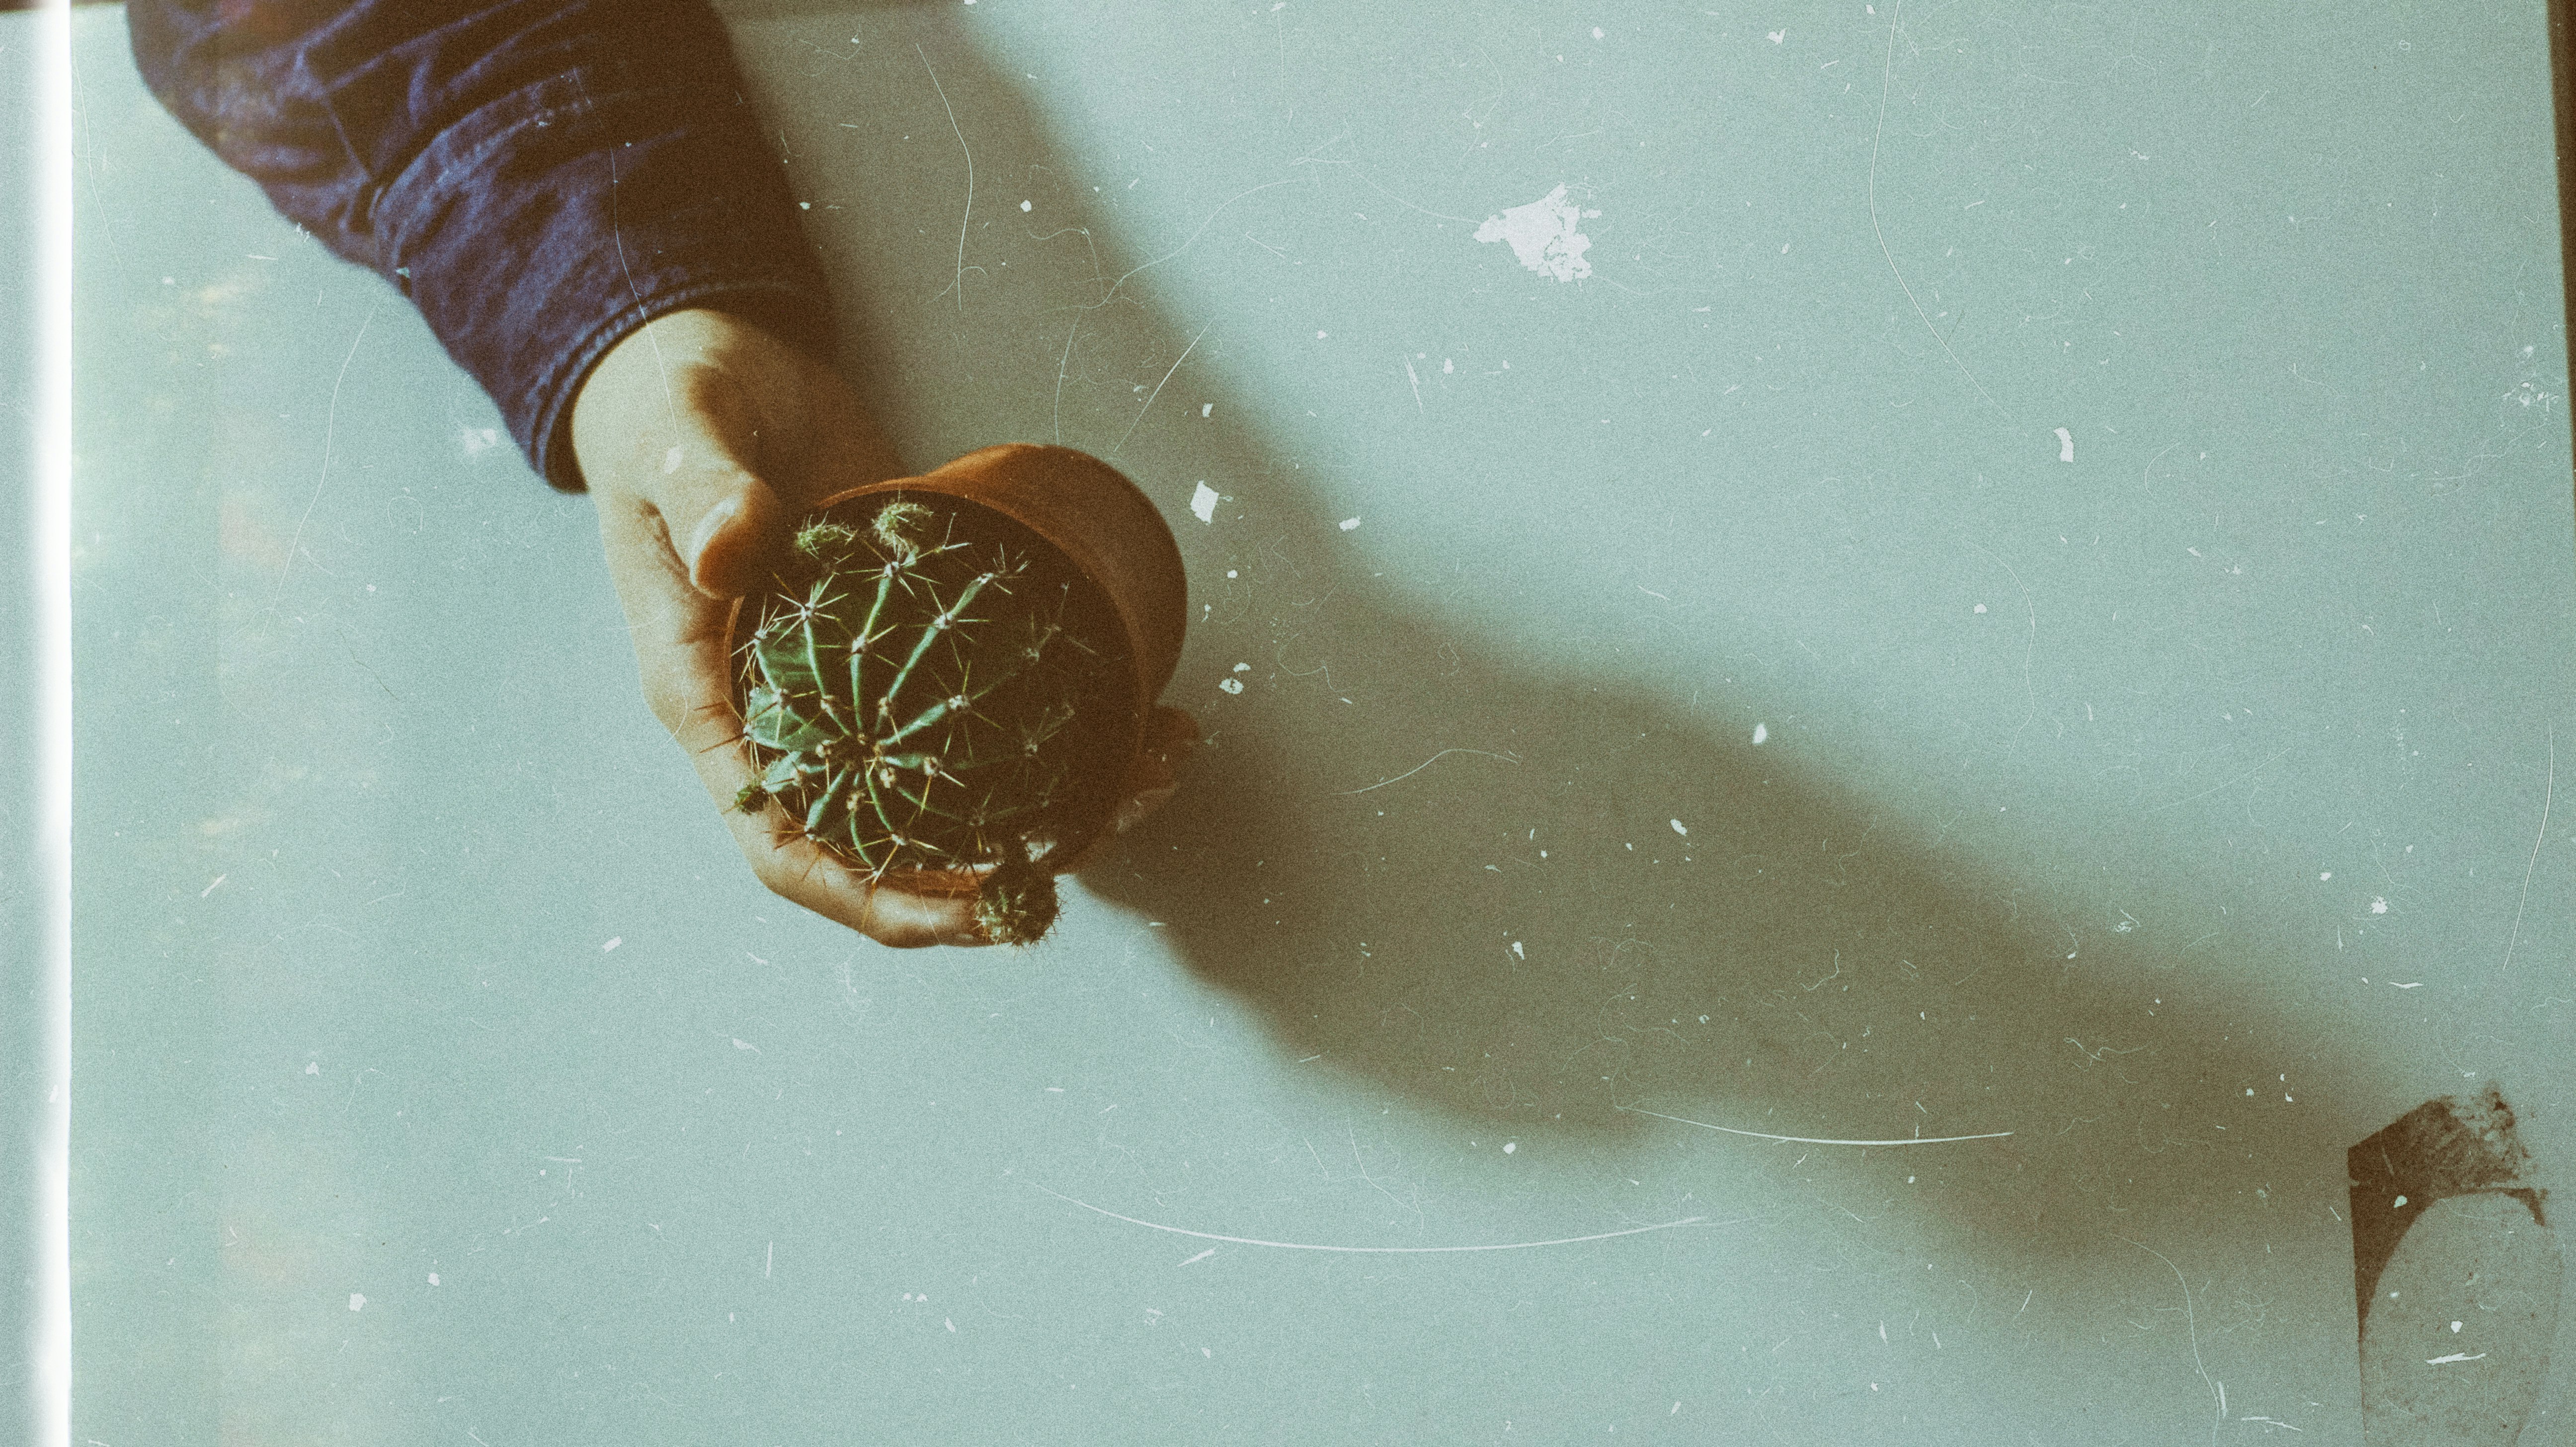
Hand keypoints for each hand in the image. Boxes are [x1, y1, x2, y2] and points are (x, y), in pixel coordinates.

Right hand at [569, 308, 1192, 945]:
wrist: (711, 363)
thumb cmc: (671, 406)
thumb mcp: (677, 435)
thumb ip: (702, 493)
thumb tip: (732, 550)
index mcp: (711, 699)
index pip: (788, 847)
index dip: (877, 897)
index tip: (969, 912)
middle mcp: (787, 716)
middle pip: (891, 842)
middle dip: (993, 869)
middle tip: (1093, 841)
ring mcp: (856, 684)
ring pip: (957, 786)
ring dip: (1056, 800)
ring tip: (1149, 776)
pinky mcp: (911, 640)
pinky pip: (987, 708)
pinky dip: (1063, 722)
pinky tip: (1141, 710)